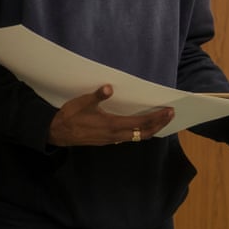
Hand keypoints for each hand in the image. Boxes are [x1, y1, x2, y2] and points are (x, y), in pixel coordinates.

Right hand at [48, 85, 172, 146]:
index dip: (157, 118)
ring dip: (151, 129)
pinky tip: (143, 126)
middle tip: (171, 115)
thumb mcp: (82, 103)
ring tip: (161, 120)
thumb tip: (109, 87)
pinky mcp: (108, 141)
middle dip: (159, 124)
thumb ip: (97, 96)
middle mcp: (115, 135)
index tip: (168, 111)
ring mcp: (112, 140)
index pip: (141, 122)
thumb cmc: (69, 116)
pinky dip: (140, 132)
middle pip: (145, 133)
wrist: (57, 133)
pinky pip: (130, 138)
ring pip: (138, 137)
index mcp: (112, 125)